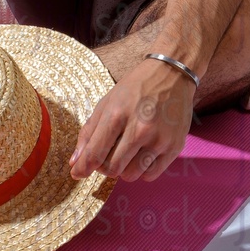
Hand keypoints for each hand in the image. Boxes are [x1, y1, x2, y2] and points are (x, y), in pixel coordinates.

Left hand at [69, 58, 194, 182]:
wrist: (171, 74)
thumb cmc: (134, 89)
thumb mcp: (107, 103)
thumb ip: (89, 133)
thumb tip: (75, 164)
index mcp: (117, 114)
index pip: (95, 153)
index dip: (83, 168)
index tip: (77, 173)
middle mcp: (139, 128)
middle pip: (112, 169)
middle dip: (104, 167)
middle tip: (106, 156)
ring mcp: (159, 139)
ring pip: (131, 175)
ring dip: (123, 170)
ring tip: (125, 154)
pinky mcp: (174, 146)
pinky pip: (150, 175)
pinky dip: (141, 170)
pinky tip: (140, 155)